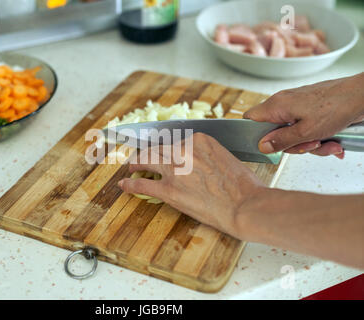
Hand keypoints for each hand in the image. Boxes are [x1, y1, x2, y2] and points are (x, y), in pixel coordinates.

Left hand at [118, 133, 265, 237]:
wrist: (244, 205)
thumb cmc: (243, 185)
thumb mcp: (226, 158)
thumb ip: (206, 156)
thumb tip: (197, 164)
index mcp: (199, 140)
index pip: (177, 142)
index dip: (169, 150)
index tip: (166, 153)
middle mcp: (183, 150)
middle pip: (159, 149)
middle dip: (149, 153)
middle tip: (141, 157)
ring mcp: (174, 170)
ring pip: (147, 161)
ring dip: (137, 163)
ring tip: (132, 167)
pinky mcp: (168, 190)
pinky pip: (144, 185)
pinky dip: (131, 185)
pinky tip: (124, 185)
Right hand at [243, 73, 363, 158]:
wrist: (362, 95)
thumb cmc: (337, 107)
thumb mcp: (306, 132)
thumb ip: (281, 141)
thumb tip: (262, 146)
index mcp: (276, 106)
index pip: (249, 120)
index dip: (254, 136)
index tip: (269, 147)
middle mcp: (283, 103)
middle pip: (274, 132)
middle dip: (293, 145)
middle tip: (310, 146)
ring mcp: (297, 105)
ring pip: (293, 133)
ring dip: (310, 144)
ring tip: (328, 144)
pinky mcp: (309, 108)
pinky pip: (305, 128)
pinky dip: (318, 137)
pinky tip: (333, 141)